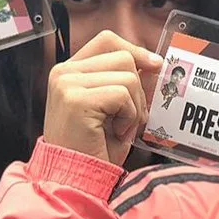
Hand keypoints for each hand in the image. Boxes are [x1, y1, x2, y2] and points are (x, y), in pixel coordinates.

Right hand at [44, 32, 163, 165]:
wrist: (77, 177)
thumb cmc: (96, 147)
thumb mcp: (113, 108)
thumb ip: (125, 82)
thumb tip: (154, 63)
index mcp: (70, 71)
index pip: (107, 40)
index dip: (135, 50)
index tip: (155, 66)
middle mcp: (64, 72)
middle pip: (124, 58)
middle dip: (139, 91)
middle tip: (130, 119)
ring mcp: (67, 83)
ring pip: (128, 76)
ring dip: (135, 107)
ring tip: (120, 128)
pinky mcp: (76, 99)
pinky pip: (122, 95)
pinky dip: (129, 117)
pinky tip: (116, 133)